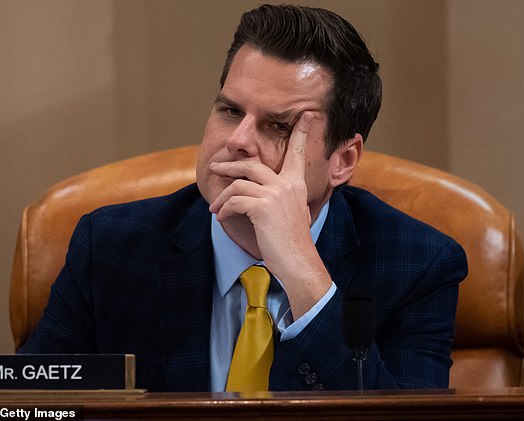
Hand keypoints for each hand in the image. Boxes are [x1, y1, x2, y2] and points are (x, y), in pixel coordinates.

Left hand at [208, 112, 331, 318]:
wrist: (297, 261)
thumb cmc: (291, 241)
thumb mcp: (290, 212)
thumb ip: (278, 196)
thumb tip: (253, 190)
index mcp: (296, 184)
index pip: (298, 152)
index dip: (301, 131)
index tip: (307, 114)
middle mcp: (287, 185)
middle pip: (251, 164)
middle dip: (230, 166)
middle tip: (216, 167)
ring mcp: (275, 195)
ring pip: (238, 184)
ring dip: (222, 197)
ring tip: (215, 208)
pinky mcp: (262, 207)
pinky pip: (235, 201)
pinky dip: (225, 209)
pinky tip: (222, 218)